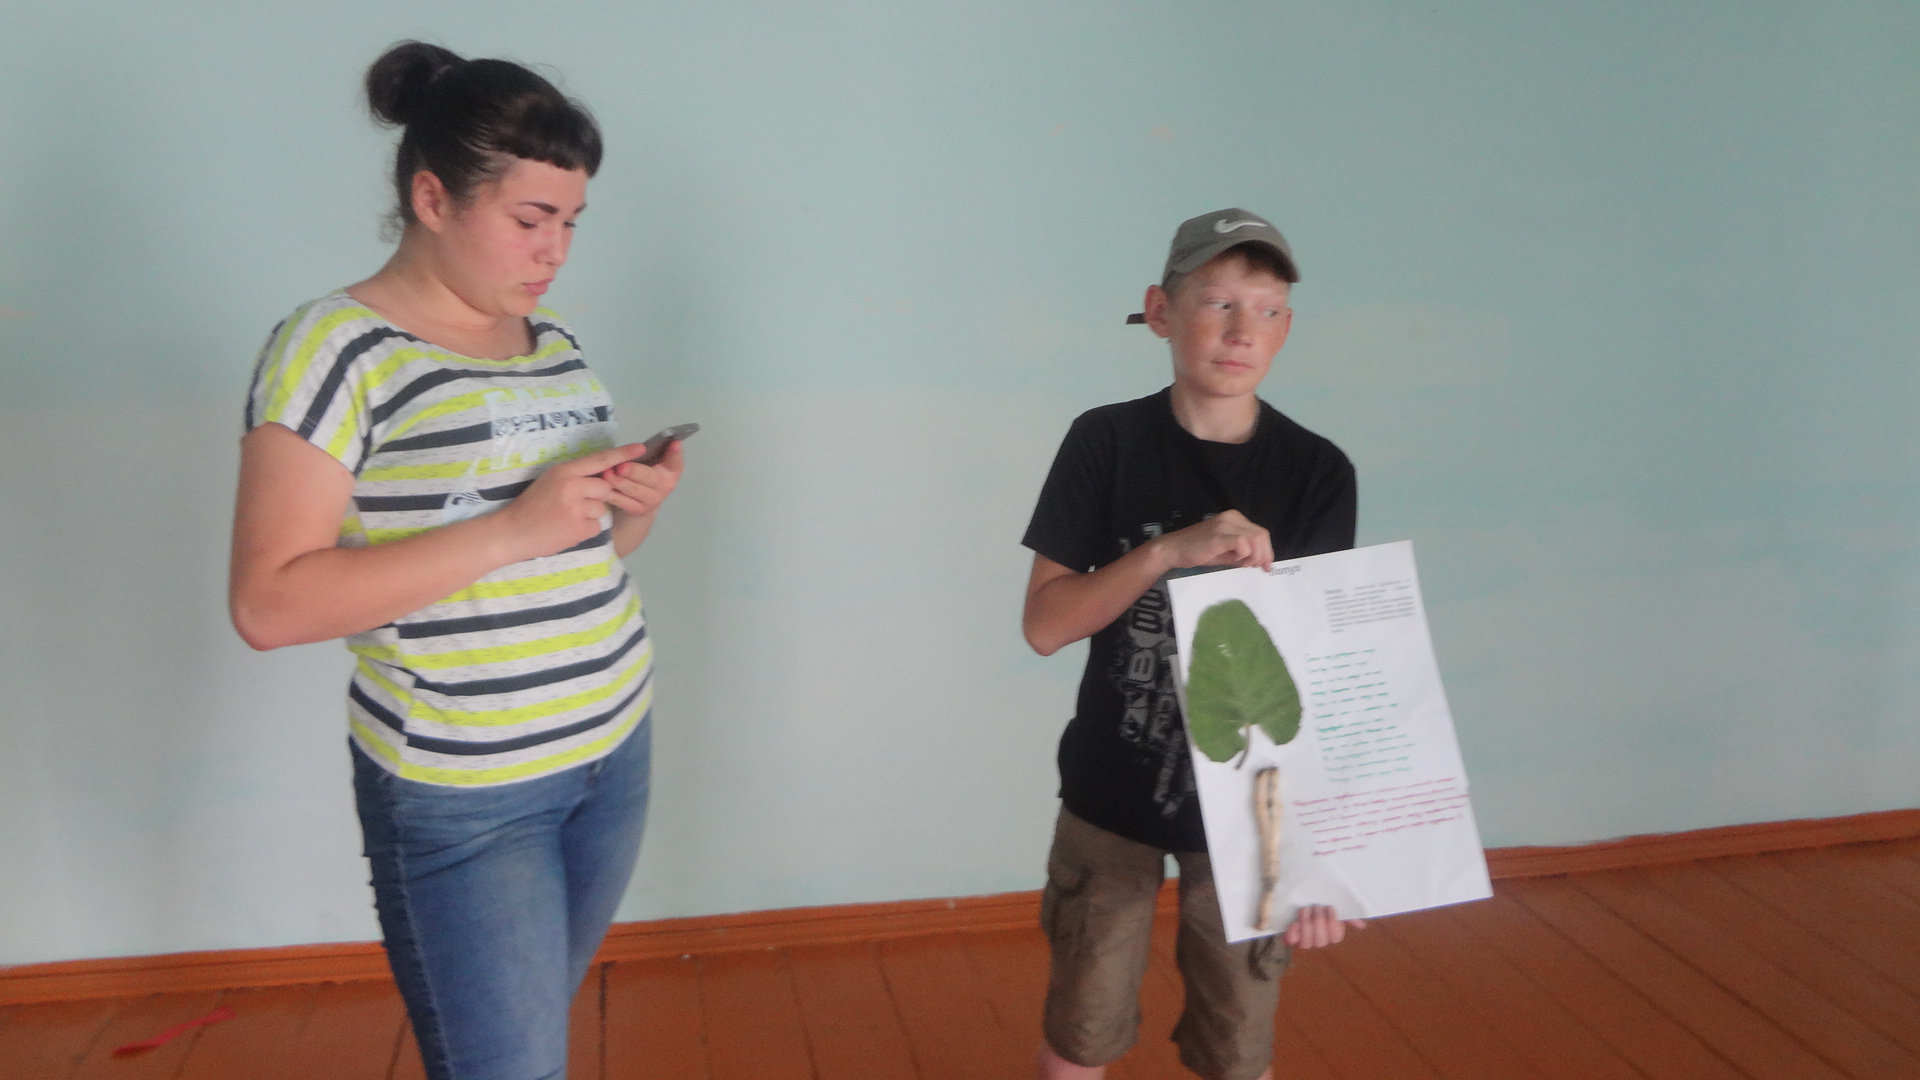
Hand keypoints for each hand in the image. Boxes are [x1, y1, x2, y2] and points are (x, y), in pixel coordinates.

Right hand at [494, 442, 647, 560]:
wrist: (512, 532)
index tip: (640, 448)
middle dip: (597, 496)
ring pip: (602, 508)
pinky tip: (567, 530)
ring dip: (590, 515)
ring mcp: (576, 508)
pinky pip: (596, 526)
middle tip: (574, 504)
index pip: (600, 460)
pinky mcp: (579, 528)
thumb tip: (602, 476)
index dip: (622, 454)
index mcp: (564, 471)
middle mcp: (572, 486)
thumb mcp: (550, 481)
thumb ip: (575, 476)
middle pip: (605, 487)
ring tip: (566, 518)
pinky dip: (586, 529)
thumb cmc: (532, 505)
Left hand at [602, 439, 683, 517]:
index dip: (675, 454)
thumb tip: (668, 441)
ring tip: (606, 473)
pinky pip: (621, 500)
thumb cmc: (646, 474)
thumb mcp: (654, 462)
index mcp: (671, 472)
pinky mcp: (636, 510)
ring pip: (632, 490)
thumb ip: (659, 452)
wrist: (642, 502)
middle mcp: (664, 487)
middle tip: (621, 466)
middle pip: (649, 478)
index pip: (676, 462)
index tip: (674, 443)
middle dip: (635, 471)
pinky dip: (610, 492)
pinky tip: (600, 485)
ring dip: (618, 482)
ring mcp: (650, 501)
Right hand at [1151, 509, 1273, 570]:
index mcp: (1235, 518)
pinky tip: (1235, 561)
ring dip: (1254, 556)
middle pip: (1261, 535)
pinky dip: (1244, 555)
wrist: (1174, 550)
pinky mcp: (1218, 536)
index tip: (1266, 566)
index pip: (1260, 532)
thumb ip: (1244, 552)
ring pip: (1255, 539)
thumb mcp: (1226, 551)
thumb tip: (1261, 561)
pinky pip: (1242, 543)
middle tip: (1257, 568)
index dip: (1267, 551)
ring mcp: (1224, 525)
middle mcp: (1232, 518)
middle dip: (1264, 555)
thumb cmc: (1199, 551)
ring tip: (1242, 564)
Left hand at [1283, 905, 1365, 948]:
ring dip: (1306, 924)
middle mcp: (1318, 939)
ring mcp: (1304, 939)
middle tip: (1316, 906)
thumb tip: (1362, 925)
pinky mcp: (1291, 935)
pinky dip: (1292, 932)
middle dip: (1318, 921)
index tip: (1330, 907)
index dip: (1333, 924)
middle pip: (1321, 941)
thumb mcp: (1334, 905)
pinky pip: (1291, 941)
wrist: (1300, 895)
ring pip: (1306, 943)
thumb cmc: (1320, 901)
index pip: (1336, 937)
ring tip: (1305, 909)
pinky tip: (1294, 922)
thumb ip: (1348, 915)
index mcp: (1330, 933)